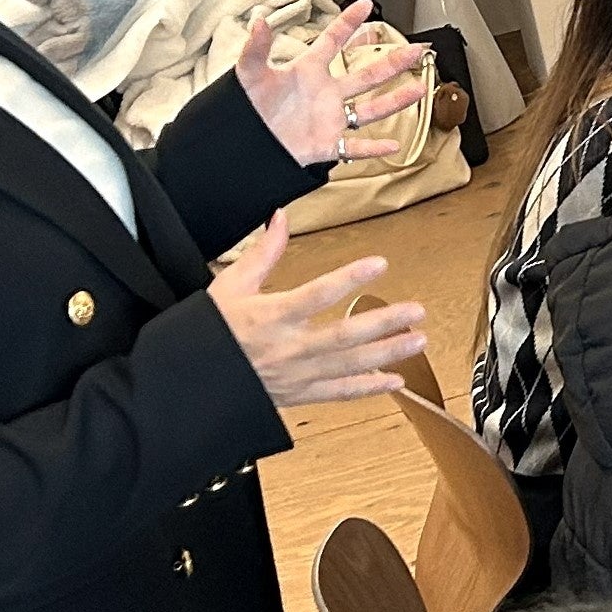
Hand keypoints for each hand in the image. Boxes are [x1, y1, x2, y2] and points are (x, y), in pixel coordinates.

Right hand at [207, 214, 431, 407]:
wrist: (193, 379)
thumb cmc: (209, 331)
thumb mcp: (230, 286)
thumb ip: (263, 253)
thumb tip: (280, 217)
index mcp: (270, 316)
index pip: (317, 294)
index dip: (350, 278)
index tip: (379, 264)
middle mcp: (287, 348)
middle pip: (344, 336)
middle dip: (384, 323)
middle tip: (415, 311)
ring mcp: (296, 375)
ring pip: (349, 366)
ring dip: (387, 353)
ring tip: (418, 339)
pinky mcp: (299, 394)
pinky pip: (339, 393)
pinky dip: (369, 389)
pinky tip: (396, 380)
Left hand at [238, 0, 432, 169]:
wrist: (241, 145)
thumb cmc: (245, 110)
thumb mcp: (248, 74)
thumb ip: (256, 48)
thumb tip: (259, 22)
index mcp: (308, 72)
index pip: (332, 41)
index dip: (348, 23)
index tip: (365, 5)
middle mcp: (325, 94)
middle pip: (367, 75)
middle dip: (393, 62)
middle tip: (416, 50)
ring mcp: (329, 119)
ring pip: (371, 109)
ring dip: (396, 100)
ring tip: (419, 89)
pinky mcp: (326, 144)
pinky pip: (355, 147)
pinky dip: (373, 148)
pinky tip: (392, 146)